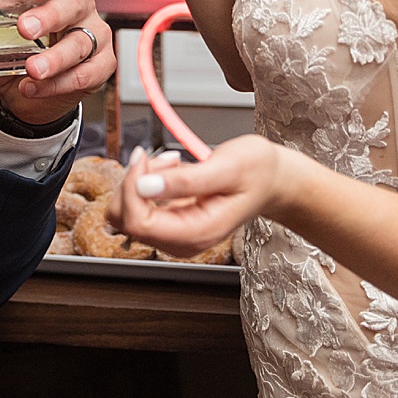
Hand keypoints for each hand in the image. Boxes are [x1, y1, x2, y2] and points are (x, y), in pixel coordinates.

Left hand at [0, 0, 113, 127]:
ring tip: (30, 71)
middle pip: (74, 2)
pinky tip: (36, 88)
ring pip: (82, 41)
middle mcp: (78, 7)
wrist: (29, 90)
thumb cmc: (14, 46)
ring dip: (56, 57)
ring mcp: (93, 35)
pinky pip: (89, 72)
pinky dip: (62, 82)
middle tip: (25, 31)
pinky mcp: (100, 65)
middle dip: (50, 16)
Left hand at [104, 134, 294, 258]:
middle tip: (166, 158)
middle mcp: (181, 240)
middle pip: (125, 219)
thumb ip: (185, 181)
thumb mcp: (227, 168)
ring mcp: (174, 232)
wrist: (272, 180)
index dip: (132, 187)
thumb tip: (144, 186)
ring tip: (171, 162)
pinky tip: (171, 168)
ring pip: (126, 211)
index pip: (138, 222)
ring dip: (139, 180)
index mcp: (197, 233)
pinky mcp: (169, 220)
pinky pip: (138, 204)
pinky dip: (146, 181)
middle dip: (136, 181)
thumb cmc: (258, 173)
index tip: (144, 157)